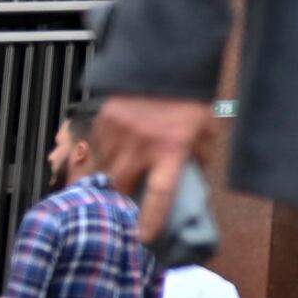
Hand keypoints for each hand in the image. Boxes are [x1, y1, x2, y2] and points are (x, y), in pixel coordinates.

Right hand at [92, 97, 210, 245]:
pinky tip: (89, 166)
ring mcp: (117, 134)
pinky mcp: (101, 121)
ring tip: (94, 196)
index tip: (142, 238)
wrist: (168, 60)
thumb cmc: (190, 98)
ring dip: (99, 183)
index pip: (160, 195)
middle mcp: (140, 146)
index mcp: (171, 150)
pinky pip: (90, 148)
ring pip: (100, 170)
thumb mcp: (208, 128)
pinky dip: (90, 159)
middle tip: (115, 215)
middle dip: (116, 204)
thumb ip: (202, 156)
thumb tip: (197, 178)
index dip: (151, 219)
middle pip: (119, 188)